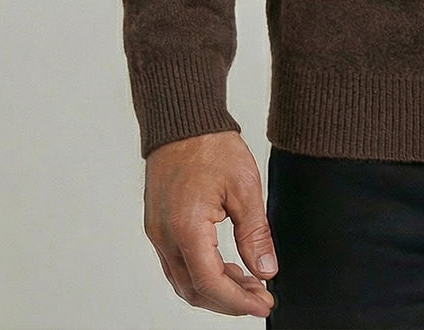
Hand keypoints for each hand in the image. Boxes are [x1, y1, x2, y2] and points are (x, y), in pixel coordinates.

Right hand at [144, 130, 277, 316]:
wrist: (182, 119)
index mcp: (186, 227)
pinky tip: (226, 268)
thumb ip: (255, 234)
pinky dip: (201, 274)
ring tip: (249, 285)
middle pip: (194, 290)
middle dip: (228, 301)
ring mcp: (157, 232)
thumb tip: (266, 271)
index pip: (210, 284)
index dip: (238, 301)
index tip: (263, 304)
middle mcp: (164, 236)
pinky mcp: (158, 225)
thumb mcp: (244, 187)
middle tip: (260, 299)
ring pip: (183, 281)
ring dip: (215, 290)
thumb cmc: (211, 144)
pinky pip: (177, 264)